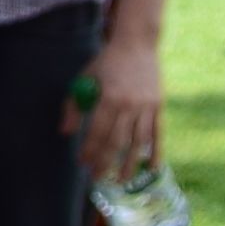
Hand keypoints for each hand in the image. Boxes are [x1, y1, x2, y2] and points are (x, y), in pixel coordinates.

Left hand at [77, 40, 165, 193]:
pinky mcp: (159, 106)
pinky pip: (158, 134)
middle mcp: (130, 104)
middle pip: (117, 141)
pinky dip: (156, 152)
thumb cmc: (107, 63)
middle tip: (97, 178)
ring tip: (122, 181)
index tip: (82, 162)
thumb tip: (65, 133)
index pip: (97, 132)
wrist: (137, 44)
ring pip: (138, 142)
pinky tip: (152, 168)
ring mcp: (147, 106)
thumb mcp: (85, 78)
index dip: (89, 149)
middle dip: (106, 162)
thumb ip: (74, 106)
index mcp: (109, 97)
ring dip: (130, 164)